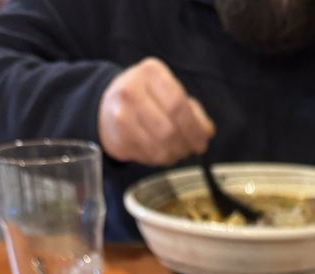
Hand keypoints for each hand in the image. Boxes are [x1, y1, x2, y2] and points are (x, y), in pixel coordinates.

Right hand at [98, 58, 214, 165]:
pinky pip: (147, 156)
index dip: (194, 127)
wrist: (108, 106)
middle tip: (191, 149)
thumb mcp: (168, 91)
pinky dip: (161, 159)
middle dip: (185, 144)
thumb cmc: (147, 98)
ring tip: (178, 152)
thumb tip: (207, 132)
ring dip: (174, 154)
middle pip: (168, 129)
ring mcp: (121, 116)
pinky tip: (163, 153)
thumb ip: (191, 110)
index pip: (177, 104)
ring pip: (158, 146)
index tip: (203, 141)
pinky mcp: (118, 139)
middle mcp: (131, 91)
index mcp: (150, 73)